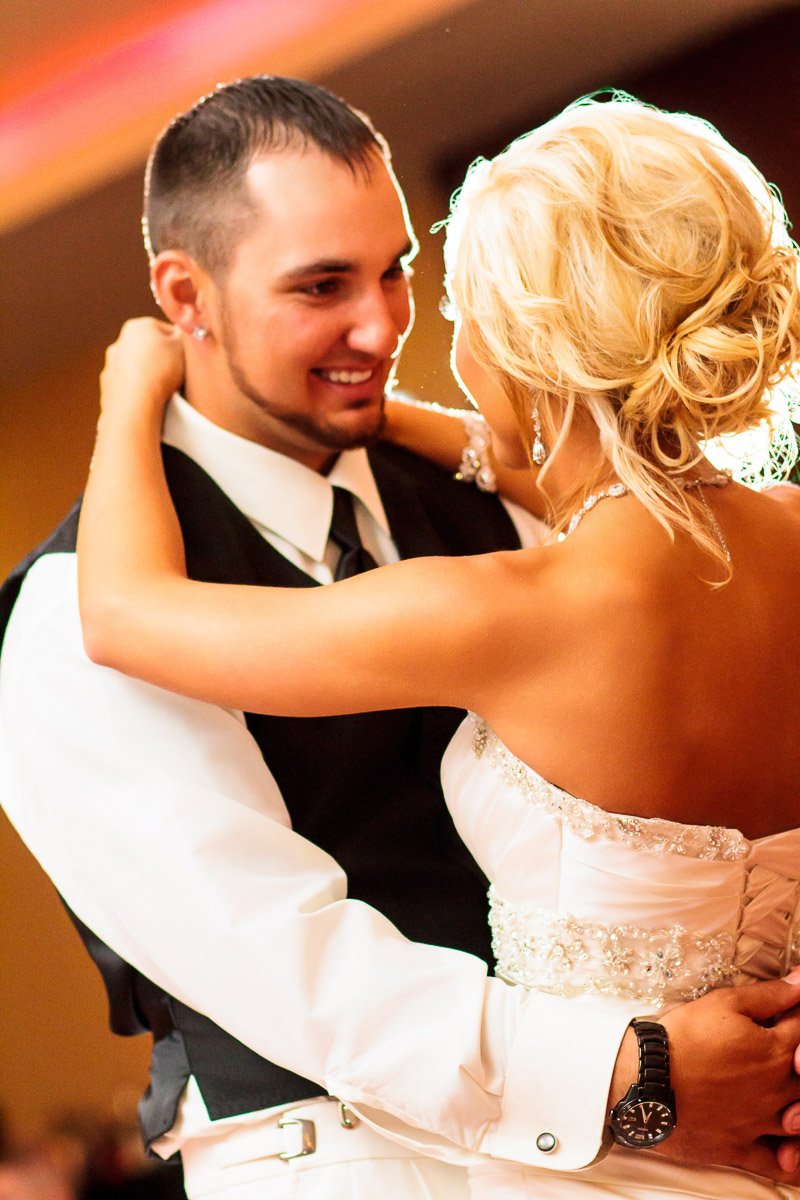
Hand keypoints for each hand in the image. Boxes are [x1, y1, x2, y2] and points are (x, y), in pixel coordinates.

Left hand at [99, 318, 184, 421]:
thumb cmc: (161, 371)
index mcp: (137, 327)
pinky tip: (150, 400)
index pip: (166, 331)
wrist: (136, 403)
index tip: (188, 358)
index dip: (180, 345)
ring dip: (149, 376)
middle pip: (149, 349)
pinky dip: (138, 391)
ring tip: (165, 389)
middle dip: (162, 360)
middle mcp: (119, 343)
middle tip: (178, 374)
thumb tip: (182, 332)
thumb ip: (184, 335)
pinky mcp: (108, 389)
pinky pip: (129, 388)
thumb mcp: (182, 346)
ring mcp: (111, 366)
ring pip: (137, 369)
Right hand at [639, 979, 799, 1181]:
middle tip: (786, 1050)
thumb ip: (769, 996)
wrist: (644, 1080)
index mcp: (775, 1051)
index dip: (799, 1012)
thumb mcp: (723, 1004)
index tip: (793, 1006)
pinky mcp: (742, 1149)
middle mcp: (777, 1090)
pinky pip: (782, 1165)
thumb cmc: (681, 1038)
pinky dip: (794, 1160)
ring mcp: (762, 1124)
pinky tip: (791, 1148)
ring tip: (788, 1095)